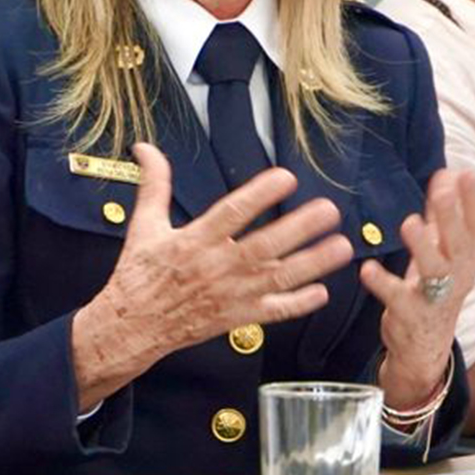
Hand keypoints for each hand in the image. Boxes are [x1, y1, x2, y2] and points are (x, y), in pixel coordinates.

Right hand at [73, 143, 354, 397]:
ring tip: (341, 247)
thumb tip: (146, 149)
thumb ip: (154, 185)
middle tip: (329, 211)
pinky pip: (273, 312)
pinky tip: (322, 292)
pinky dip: (298, 304)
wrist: (133, 325)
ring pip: (279, 278)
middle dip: (300, 228)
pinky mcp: (237, 317)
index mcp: (195, 240)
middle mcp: (217, 266)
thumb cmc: (140, 274)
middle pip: (266, 245)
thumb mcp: (144, 225)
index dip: (260, 195)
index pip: (233, 213)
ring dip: (313, 263)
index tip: (286, 178)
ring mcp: (231, 294)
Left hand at [359, 169, 474, 406]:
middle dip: (451, 216)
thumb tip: (446, 175)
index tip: (465, 173)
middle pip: (459, 243)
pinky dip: (382, 282)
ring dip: (422, 246)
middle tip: (441, 189)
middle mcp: (457, 277)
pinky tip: (367, 267)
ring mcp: (435, 297)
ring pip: (434, 270)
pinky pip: (396, 296)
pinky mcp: (410, 314)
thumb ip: (441, 216)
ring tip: (409, 223)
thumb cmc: (433, 290)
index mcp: (467, 258)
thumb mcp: (442, 252)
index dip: (472, 200)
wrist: (425, 348)